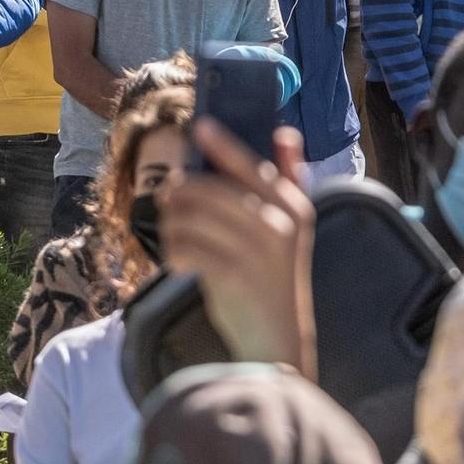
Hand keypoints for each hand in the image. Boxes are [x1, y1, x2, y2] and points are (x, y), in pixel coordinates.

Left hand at [163, 119, 316, 378]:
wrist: (277, 338)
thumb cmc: (274, 277)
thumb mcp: (291, 228)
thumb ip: (289, 180)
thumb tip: (285, 131)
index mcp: (294, 206)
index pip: (252, 165)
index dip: (223, 144)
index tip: (199, 125)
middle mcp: (280, 224)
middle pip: (211, 189)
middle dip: (180, 191)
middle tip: (168, 197)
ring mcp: (257, 251)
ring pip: (192, 216)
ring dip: (172, 223)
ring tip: (174, 233)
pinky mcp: (233, 276)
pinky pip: (186, 247)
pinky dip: (174, 252)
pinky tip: (178, 261)